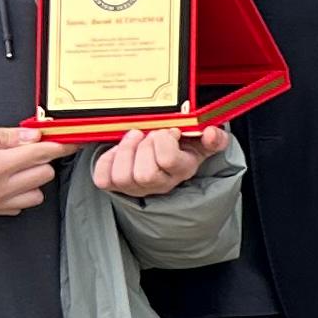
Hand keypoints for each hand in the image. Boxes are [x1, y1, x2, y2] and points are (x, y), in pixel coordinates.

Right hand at [0, 117, 67, 216]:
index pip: (40, 155)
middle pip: (44, 174)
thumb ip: (5, 135)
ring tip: (14, 163)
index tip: (72, 139)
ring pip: (37, 193)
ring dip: (33, 177)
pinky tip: (7, 178)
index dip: (58, 144)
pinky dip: (22, 192)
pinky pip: (21, 205)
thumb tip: (34, 135)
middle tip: (27, 145)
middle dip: (41, 158)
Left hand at [92, 123, 216, 199]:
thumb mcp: (202, 140)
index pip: (168, 162)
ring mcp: (136, 187)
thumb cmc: (182, 146)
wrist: (165, 155)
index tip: (169, 131)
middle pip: (144, 174)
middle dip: (143, 146)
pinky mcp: (115, 185)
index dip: (164, 141)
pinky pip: (103, 178)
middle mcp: (159, 184)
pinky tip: (118, 151)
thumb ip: (214, 138)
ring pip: (122, 177)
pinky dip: (106, 161)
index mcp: (182, 171)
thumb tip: (211, 134)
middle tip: (149, 134)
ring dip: (125, 151)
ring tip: (134, 138)